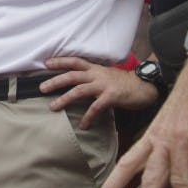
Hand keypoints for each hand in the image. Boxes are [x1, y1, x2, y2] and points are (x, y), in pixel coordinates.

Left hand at [41, 57, 157, 128]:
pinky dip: (88, 117)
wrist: (146, 86)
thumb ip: (94, 78)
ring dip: (64, 99)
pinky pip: (96, 107)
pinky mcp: (111, 96)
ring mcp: (104, 85)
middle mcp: (97, 75)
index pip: (75, 61)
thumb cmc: (126, 83)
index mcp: (96, 69)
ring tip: (53, 107)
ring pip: (79, 90)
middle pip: (72, 75)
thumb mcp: (107, 75)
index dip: (60, 61)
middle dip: (55, 81)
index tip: (46, 63)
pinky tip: (83, 126)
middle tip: (41, 88)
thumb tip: (80, 85)